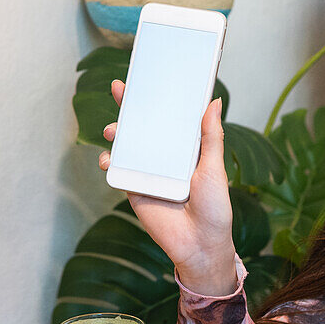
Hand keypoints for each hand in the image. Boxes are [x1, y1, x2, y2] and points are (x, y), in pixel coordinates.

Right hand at [99, 80, 238, 295]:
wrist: (200, 246)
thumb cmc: (215, 208)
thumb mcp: (214, 168)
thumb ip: (210, 136)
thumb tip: (214, 101)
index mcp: (184, 149)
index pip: (169, 118)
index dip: (158, 98)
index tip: (148, 78)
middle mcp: (164, 157)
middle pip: (144, 126)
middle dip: (130, 107)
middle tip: (121, 88)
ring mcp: (148, 172)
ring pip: (127, 145)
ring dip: (117, 132)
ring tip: (114, 129)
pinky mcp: (134, 189)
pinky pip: (118, 172)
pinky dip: (110, 162)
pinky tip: (110, 158)